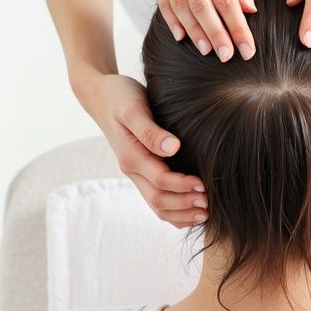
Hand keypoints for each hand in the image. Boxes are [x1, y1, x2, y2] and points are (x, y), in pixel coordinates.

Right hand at [78, 72, 208, 228]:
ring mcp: (137, 173)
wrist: (101, 95)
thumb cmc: (120, 96)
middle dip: (185, 206)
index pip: (161, 181)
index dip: (184, 186)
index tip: (204, 185)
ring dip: (181, 214)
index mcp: (132, 157)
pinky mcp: (142, 171)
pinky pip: (155, 199)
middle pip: (159, 200)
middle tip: (209, 205)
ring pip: (157, 205)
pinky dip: (174, 211)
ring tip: (205, 215)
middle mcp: (133, 170)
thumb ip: (150, 131)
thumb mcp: (133, 109)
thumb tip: (173, 148)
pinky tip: (191, 212)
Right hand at [149, 0, 256, 61]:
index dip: (237, 26)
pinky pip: (164, 5)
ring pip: (182, 8)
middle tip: (227, 56)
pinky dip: (173, 23)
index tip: (247, 48)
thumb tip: (248, 9)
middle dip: (217, 34)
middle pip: (202, 7)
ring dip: (196, 33)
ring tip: (209, 50)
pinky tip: (184, 38)